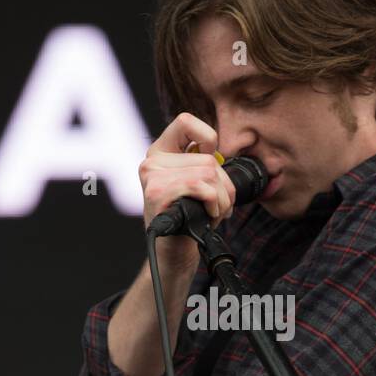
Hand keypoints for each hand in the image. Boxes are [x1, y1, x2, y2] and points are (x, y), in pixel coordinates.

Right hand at [139, 112, 236, 268]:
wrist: (173, 255)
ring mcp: (152, 177)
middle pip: (208, 158)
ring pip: (208, 173)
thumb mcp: (195, 185)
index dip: (208, 138)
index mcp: (160, 153)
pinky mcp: (157, 194)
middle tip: (218, 206)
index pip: (185, 121)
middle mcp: (151, 162)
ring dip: (221, 200)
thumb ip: (201, 162)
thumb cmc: (189, 220)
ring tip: (212, 213)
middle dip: (224, 187)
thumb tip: (219, 152)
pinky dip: (214, 204)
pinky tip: (207, 216)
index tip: (211, 162)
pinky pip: (201, 187)